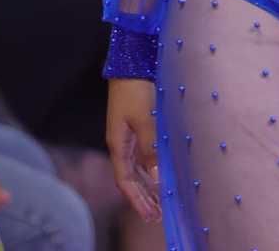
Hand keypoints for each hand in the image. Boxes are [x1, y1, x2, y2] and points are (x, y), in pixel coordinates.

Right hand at [106, 78, 160, 223]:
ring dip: (147, 184)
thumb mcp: (144, 119)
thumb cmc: (136, 89)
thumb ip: (151, 147)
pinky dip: (151, 168)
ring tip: (160, 201)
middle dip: (142, 197)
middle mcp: (121, 142)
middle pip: (130, 178)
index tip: (150, 215)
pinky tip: (161, 174)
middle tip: (156, 216)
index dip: (137, 199)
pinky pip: (142, 155)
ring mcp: (128, 134)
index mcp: (118, 143)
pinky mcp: (137, 124)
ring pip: (137, 168)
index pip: (125, 180)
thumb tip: (158, 177)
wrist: (131, 62)